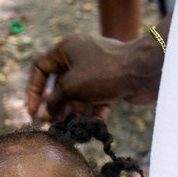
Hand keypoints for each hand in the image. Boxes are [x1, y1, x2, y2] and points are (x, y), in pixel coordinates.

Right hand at [25, 33, 162, 121]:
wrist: (144, 70)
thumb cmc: (103, 72)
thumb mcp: (71, 86)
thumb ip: (54, 101)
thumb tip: (47, 113)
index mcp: (66, 49)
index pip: (41, 69)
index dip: (34, 91)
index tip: (33, 112)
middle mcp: (80, 56)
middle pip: (60, 84)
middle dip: (57, 106)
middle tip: (53, 124)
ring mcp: (97, 70)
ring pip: (78, 94)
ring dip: (75, 111)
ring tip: (74, 127)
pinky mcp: (111, 82)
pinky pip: (96, 99)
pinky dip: (93, 111)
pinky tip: (94, 124)